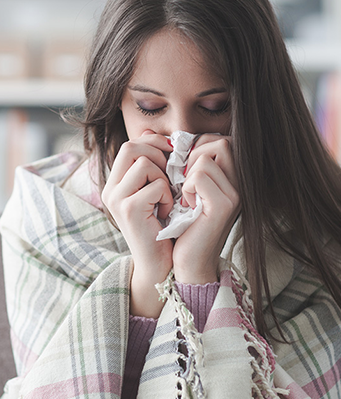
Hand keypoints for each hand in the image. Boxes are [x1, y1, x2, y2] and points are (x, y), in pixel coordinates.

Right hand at [101, 130, 173, 317]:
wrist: (158, 263)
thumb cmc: (162, 226)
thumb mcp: (155, 192)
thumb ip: (152, 166)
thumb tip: (155, 135)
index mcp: (115, 183)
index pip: (130, 144)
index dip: (154, 143)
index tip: (172, 153)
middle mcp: (110, 189)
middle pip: (132, 147)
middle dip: (159, 155)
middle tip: (171, 175)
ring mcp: (117, 199)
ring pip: (145, 163)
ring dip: (164, 179)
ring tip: (166, 198)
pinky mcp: (129, 210)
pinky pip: (156, 185)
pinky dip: (168, 196)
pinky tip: (166, 212)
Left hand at [173, 134, 239, 283]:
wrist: (189, 261)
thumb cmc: (185, 225)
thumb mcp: (190, 189)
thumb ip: (190, 164)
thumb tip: (171, 138)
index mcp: (234, 178)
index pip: (221, 140)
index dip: (199, 147)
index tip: (186, 170)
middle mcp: (241, 184)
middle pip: (220, 142)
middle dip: (194, 155)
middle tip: (184, 180)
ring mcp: (235, 194)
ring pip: (206, 158)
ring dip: (188, 175)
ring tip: (187, 196)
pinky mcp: (224, 205)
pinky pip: (199, 176)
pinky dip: (186, 188)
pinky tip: (188, 205)